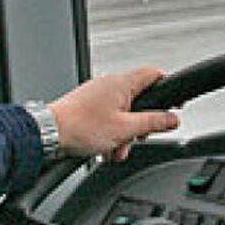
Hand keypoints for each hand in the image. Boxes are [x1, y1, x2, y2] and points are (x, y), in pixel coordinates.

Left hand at [49, 66, 179, 161]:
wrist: (49, 134)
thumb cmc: (80, 127)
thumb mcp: (125, 129)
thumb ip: (153, 123)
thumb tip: (173, 119)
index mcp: (122, 83)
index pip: (154, 75)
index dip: (169, 88)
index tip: (176, 104)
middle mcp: (109, 85)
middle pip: (139, 102)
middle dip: (139, 126)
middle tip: (134, 139)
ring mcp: (97, 96)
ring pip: (122, 116)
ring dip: (123, 136)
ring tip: (113, 150)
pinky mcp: (87, 108)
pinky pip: (107, 121)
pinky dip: (109, 136)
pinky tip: (103, 149)